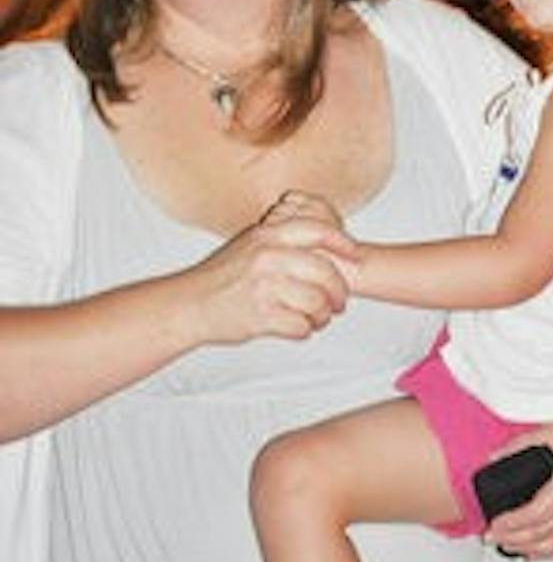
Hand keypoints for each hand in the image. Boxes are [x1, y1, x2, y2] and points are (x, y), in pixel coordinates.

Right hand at [173, 196, 350, 347]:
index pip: (319, 231)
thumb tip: (328, 244)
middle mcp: (268, 257)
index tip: (355, 256)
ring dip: (323, 315)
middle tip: (339, 303)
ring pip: (317, 302)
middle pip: (326, 271)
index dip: (343, 243)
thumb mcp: (252, 243)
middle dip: (339, 291)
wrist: (189, 304)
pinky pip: (301, 326)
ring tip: (318, 318)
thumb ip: (285, 240)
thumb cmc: (223, 276)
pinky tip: (298, 328)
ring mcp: (264, 287)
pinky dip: (304, 331)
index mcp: (268, 235)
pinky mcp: (260, 316)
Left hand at [484, 418, 552, 558]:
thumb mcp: (552, 433)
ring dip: (531, 549)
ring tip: (509, 547)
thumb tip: (494, 459)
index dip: (514, 522)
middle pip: (547, 530)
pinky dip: (552, 551)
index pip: (539, 510)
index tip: (496, 524)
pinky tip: (534, 553)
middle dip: (516, 538)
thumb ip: (521, 446)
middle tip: (494, 538)